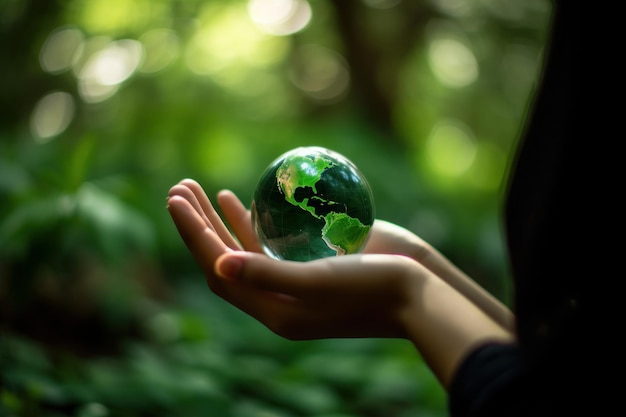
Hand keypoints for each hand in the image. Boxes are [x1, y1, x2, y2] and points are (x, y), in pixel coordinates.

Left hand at [167, 178, 513, 387]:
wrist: (420, 294)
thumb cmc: (371, 289)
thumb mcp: (318, 283)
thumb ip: (267, 275)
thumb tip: (217, 263)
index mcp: (274, 311)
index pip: (218, 269)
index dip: (194, 234)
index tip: (176, 199)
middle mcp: (278, 298)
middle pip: (224, 258)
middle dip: (199, 223)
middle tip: (179, 187)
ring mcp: (294, 280)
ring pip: (245, 249)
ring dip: (220, 220)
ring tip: (200, 189)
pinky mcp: (312, 263)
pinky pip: (272, 242)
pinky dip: (254, 221)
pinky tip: (242, 200)